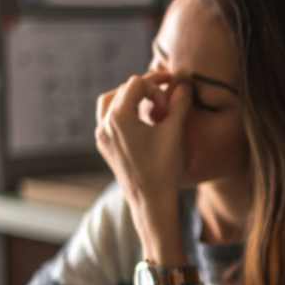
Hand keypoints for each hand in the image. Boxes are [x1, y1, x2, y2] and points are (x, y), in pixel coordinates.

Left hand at [94, 70, 190, 207]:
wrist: (150, 201)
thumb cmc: (164, 168)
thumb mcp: (175, 132)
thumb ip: (179, 104)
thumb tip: (183, 85)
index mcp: (119, 117)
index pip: (137, 83)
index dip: (157, 86)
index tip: (171, 102)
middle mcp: (104, 124)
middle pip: (122, 89)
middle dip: (145, 90)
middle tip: (166, 102)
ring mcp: (101, 136)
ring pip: (110, 101)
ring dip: (131, 98)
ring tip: (151, 106)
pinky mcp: (104, 146)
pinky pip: (107, 118)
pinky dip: (123, 113)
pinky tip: (141, 122)